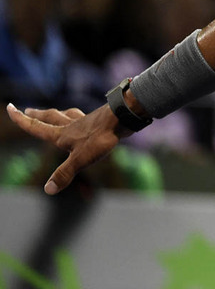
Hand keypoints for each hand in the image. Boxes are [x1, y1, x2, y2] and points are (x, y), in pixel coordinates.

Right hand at [5, 103, 130, 194]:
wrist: (122, 119)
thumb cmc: (101, 138)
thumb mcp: (80, 159)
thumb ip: (64, 173)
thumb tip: (48, 189)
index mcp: (62, 135)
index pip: (36, 126)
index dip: (22, 119)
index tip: (11, 107)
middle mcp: (71, 125)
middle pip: (50, 117)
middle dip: (37, 115)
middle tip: (27, 109)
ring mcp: (85, 121)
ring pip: (66, 115)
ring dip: (56, 114)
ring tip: (53, 112)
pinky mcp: (98, 121)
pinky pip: (83, 117)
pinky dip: (77, 116)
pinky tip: (83, 118)